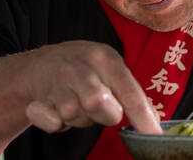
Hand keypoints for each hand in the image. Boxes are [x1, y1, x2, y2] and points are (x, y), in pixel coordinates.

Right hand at [21, 40, 161, 134]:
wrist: (40, 63)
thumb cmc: (84, 67)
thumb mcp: (109, 67)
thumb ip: (130, 91)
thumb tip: (154, 120)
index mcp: (105, 58)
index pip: (128, 91)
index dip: (142, 116)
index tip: (154, 135)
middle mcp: (80, 67)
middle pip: (98, 104)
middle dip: (105, 114)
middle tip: (101, 106)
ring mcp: (57, 82)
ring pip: (75, 116)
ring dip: (80, 118)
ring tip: (78, 103)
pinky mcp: (38, 101)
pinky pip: (53, 124)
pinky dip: (56, 123)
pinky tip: (56, 108)